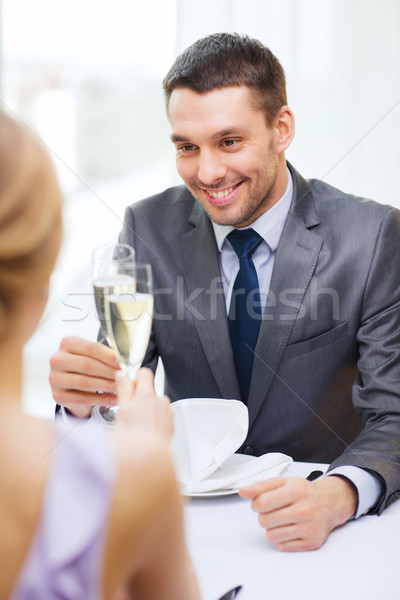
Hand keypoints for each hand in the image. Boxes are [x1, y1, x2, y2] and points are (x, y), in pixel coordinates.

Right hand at [49, 336, 119, 416]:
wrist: (71, 385)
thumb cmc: (86, 365)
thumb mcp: (93, 355)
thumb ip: (105, 355)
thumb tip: (125, 361)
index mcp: (67, 343)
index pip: (91, 348)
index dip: (109, 356)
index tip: (124, 362)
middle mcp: (57, 359)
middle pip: (88, 365)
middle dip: (109, 372)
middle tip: (125, 376)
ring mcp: (54, 378)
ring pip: (85, 382)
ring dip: (107, 386)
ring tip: (121, 388)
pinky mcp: (57, 396)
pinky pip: (83, 398)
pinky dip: (101, 400)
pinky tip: (114, 399)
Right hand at [116, 368, 173, 439]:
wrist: (148, 456)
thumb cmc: (134, 436)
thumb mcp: (122, 409)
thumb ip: (124, 389)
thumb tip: (122, 375)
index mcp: (147, 394)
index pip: (144, 373)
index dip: (136, 379)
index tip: (130, 387)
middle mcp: (160, 400)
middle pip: (149, 391)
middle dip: (140, 398)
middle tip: (130, 412)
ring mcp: (167, 412)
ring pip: (156, 404)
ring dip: (148, 410)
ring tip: (138, 424)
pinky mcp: (171, 423)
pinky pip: (162, 416)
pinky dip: (155, 421)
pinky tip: (146, 430)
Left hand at [239, 475, 357, 551]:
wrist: (330, 503)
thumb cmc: (304, 492)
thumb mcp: (283, 482)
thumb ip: (260, 486)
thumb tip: (243, 492)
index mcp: (296, 491)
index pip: (262, 503)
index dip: (256, 503)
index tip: (260, 502)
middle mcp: (304, 510)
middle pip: (264, 520)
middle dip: (264, 515)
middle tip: (273, 511)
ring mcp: (309, 528)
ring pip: (271, 535)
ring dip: (272, 528)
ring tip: (281, 519)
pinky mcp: (311, 542)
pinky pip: (283, 546)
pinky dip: (282, 539)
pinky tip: (290, 528)